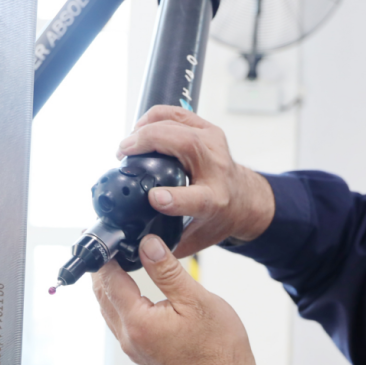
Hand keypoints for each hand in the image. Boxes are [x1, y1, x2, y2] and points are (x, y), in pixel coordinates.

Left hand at [93, 234, 272, 364]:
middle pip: (103, 296)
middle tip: (109, 246)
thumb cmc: (218, 347)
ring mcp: (133, 348)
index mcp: (139, 322)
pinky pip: (120, 322)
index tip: (109, 238)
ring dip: (110, 286)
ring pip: (109, 310)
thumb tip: (147, 244)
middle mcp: (129, 337)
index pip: (110, 280)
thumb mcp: (195, 298)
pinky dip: (119, 302)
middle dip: (103, 269)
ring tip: (117, 263)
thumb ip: (166, 270)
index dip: (107, 256)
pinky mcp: (141, 352)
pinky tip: (131, 291)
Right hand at [118, 106, 275, 256]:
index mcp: (215, 201)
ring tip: (127, 143)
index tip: (153, 198)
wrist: (242, 198)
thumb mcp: (195, 239)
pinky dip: (155, 116)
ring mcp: (214, 144)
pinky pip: (178, 114)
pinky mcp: (208, 129)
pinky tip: (140, 128)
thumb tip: (137, 250)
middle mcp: (217, 169)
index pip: (195, 199)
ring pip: (179, 124)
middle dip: (148, 143)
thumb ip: (168, 245)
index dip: (172, 198)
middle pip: (185, 145)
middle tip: (122, 152)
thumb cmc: (218, 217)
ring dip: (147, 128)